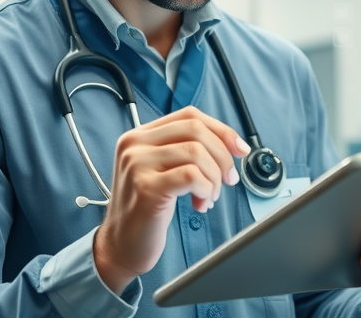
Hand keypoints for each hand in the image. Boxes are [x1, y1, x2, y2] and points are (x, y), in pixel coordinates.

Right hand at [92, 106, 251, 292]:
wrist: (121, 245)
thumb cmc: (148, 209)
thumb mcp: (164, 170)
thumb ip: (187, 151)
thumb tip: (232, 144)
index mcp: (140, 135)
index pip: (189, 115)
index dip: (221, 130)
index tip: (240, 150)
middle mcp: (134, 144)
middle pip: (195, 129)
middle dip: (223, 155)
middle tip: (228, 180)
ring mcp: (137, 164)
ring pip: (196, 152)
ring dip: (214, 177)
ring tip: (209, 196)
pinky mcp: (145, 187)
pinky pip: (191, 176)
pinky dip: (206, 189)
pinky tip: (201, 203)